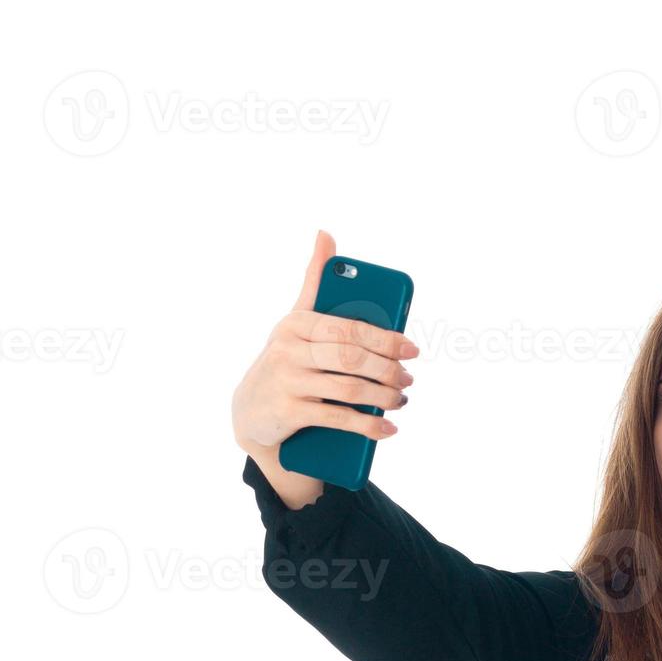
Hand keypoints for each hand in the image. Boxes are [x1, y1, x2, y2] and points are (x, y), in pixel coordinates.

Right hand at [231, 229, 418, 462]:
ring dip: (383, 396)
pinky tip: (387, 427)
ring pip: (349, 388)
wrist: (249, 411)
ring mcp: (287, 381)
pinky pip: (337, 417)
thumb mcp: (296, 320)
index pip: (350, 328)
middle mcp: (288, 349)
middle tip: (408, 378)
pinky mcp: (288, 412)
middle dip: (388, 369)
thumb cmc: (285, 358)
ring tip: (400, 399)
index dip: (386, 339)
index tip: (412, 349)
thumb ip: (314, 281)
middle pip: (353, 358)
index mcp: (297, 322)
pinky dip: (368, 424)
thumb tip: (325, 233)